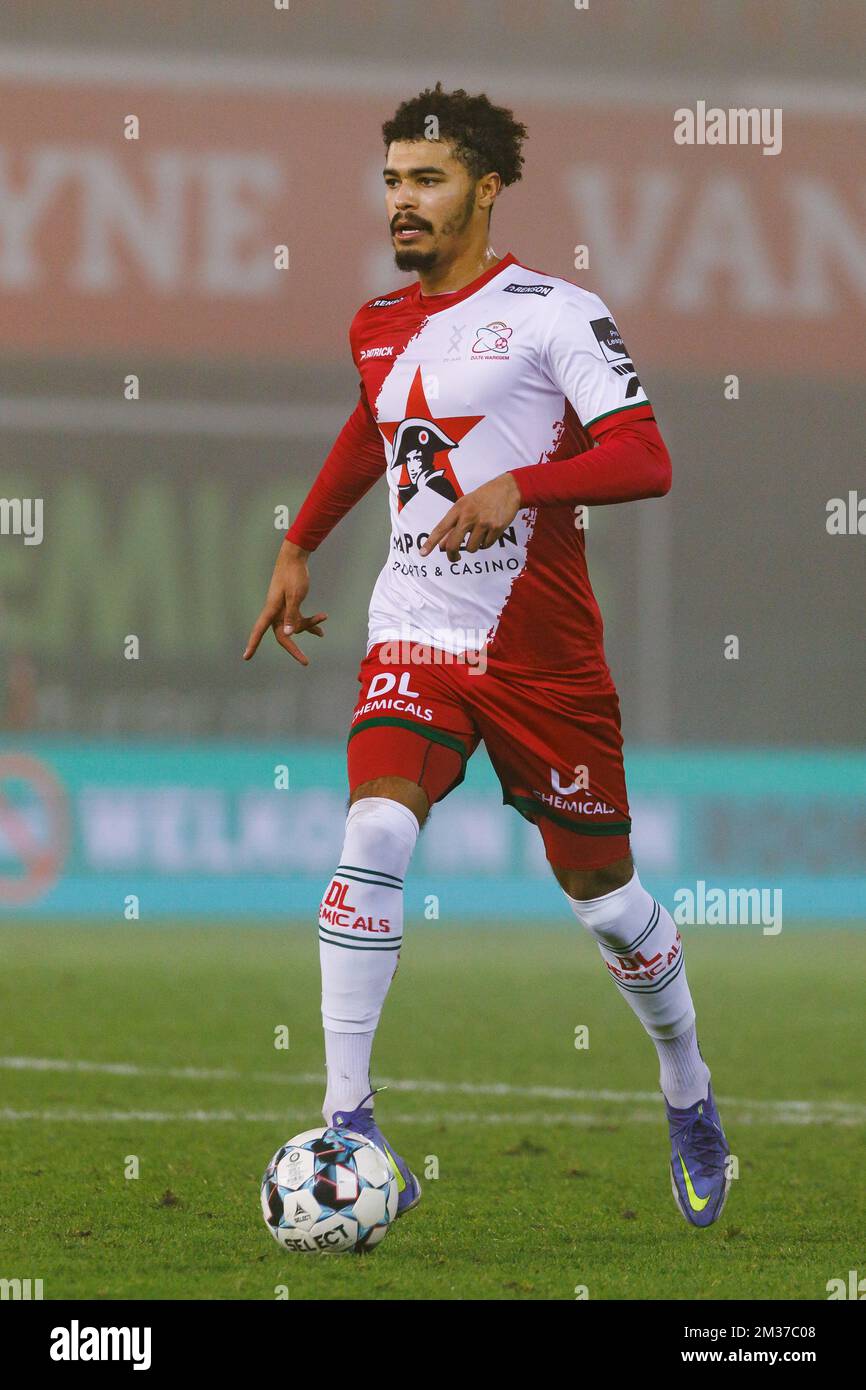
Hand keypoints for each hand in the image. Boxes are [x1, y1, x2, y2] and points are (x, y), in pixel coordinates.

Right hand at [243, 539, 327, 666]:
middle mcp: (275, 612)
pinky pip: (299, 619)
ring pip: (294, 627)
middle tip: (305, 662)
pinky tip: (323, 619)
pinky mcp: (291, 605)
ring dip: (308, 627)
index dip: (252, 644)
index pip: (259, 631)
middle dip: (294, 648)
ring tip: (322, 627)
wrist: (294, 558)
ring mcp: (283, 609)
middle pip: (283, 635)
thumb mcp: (295, 595)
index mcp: (272, 609)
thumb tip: (288, 634)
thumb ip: (292, 615)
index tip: (246, 657)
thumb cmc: (293, 575)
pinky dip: (310, 621)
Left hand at [418, 473, 522, 562]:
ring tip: (478, 535)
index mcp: (458, 509)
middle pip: (454, 544)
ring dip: (473, 546)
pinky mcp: (496, 528)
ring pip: (471, 548)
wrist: (508, 489)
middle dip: (452, 555)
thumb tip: (443, 546)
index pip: (441, 528)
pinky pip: (486, 546)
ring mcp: (483, 523)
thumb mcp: (465, 506)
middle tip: (454, 558)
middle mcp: (468, 516)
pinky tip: (489, 532)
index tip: (423, 553)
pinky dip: (485, 543)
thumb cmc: (483, 498)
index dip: (430, 542)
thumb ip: (453, 525)